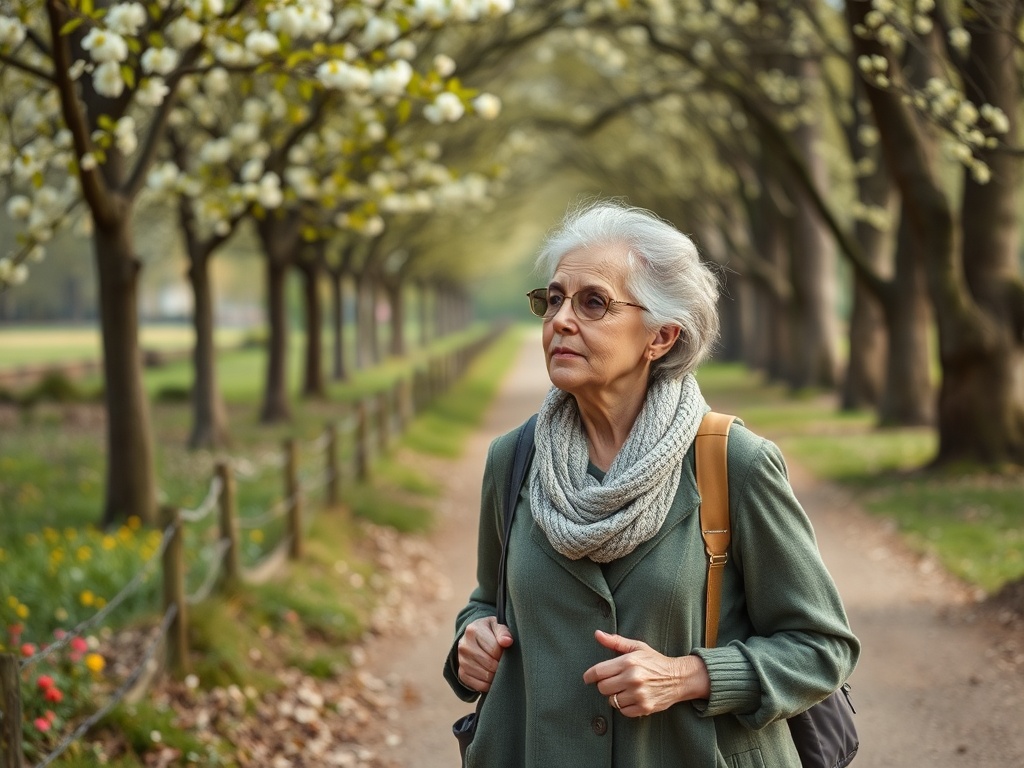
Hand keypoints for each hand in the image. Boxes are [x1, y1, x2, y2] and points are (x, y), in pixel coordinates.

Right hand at [457, 616, 513, 692]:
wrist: (473, 637)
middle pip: (489, 664)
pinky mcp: (461, 673)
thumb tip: (507, 642)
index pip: (494, 649)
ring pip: (485, 675)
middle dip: (500, 665)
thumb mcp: (497, 626)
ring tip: (498, 669)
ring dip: (495, 675)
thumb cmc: (489, 632)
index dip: (503, 654)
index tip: (506, 653)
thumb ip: (503, 632)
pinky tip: (492, 678)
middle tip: (504, 663)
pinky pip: (478, 685)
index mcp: (473, 631)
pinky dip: (488, 685)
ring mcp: (461, 660)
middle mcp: (464, 646)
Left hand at [582, 630, 710, 716]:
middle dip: (605, 685)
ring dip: (615, 696)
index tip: (588, 678)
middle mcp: (632, 678)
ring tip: (625, 689)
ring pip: (612, 700)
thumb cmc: (654, 661)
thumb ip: (615, 642)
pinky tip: (632, 698)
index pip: (598, 672)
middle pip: (602, 688)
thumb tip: (597, 634)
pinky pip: (623, 711)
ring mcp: (639, 694)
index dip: (589, 676)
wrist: (678, 678)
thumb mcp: (637, 647)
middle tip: (613, 681)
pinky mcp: (644, 707)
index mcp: (628, 662)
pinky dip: (625, 706)